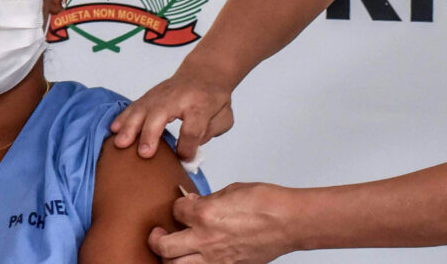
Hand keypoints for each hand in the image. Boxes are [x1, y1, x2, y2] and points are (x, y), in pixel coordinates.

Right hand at [110, 70, 233, 159]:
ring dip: (130, 127)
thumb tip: (189, 150)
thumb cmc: (213, 98)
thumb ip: (210, 132)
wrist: (203, 72)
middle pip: (160, 115)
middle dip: (151, 135)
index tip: (184, 157)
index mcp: (200, 104)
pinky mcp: (150, 94)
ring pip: (143, 109)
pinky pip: (135, 106)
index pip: (192, 129)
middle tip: (144, 154)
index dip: (187, 147)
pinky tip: (115, 130)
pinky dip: (124, 117)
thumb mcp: (224, 116)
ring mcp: (161, 94)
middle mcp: (178, 97)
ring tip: (121, 143)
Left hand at [147, 183, 295, 263]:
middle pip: (164, 248)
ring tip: (172, 252)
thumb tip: (193, 203)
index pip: (175, 212)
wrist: (289, 222)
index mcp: (204, 215)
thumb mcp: (231, 190)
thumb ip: (208, 199)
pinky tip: (196, 259)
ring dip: (170, 259)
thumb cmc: (267, 203)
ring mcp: (215, 259)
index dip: (176, 207)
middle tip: (158, 235)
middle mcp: (205, 240)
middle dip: (157, 240)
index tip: (181, 206)